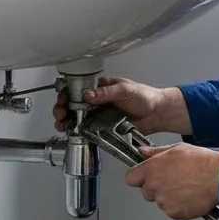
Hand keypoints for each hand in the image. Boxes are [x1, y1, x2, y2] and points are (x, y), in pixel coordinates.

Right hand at [53, 75, 191, 135]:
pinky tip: (71, 131)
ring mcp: (99, 115)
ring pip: (76, 118)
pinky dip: (76, 131)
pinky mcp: (102, 128)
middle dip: (62, 108)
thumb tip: (87, 93)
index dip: (67, 93)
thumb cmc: (146, 97)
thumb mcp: (125, 90)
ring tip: (62, 123)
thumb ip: (106, 93)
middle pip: (73, 104)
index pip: (79, 88)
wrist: (158, 114)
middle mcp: (98, 101)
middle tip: (60, 113)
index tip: (62, 98)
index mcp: (102, 87)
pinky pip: (86, 130)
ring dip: (66, 120)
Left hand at [126, 144, 218, 219]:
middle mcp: (155, 187)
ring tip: (186, 186)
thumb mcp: (178, 148)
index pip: (131, 178)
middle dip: (156, 187)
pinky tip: (190, 195)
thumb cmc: (202, 162)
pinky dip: (179, 205)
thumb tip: (143, 151)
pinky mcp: (174, 213)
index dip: (138, 176)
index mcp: (152, 169)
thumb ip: (156, 151)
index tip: (144, 176)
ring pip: (160, 201)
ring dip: (169, 196)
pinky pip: (172, 211)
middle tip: (173, 179)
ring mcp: (164, 202)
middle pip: (146, 191)